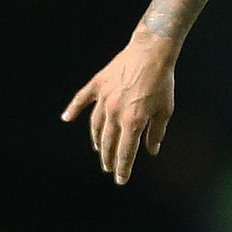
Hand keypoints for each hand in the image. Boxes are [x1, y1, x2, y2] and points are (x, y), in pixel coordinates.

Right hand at [61, 28, 175, 185]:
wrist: (152, 52)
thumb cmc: (162, 82)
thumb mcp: (165, 110)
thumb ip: (156, 132)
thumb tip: (152, 150)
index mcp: (132, 122)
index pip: (126, 152)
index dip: (123, 168)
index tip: (121, 180)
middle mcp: (115, 113)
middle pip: (109, 142)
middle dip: (109, 158)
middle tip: (109, 168)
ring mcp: (104, 98)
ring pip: (96, 126)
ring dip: (97, 140)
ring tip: (99, 149)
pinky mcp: (98, 85)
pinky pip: (82, 99)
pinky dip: (73, 109)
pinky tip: (67, 118)